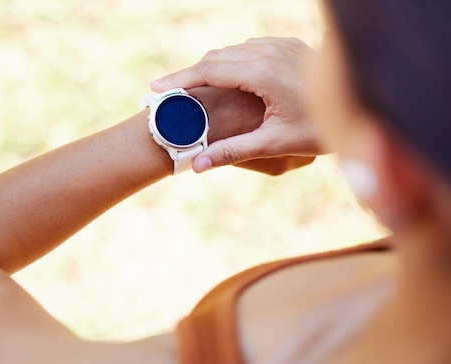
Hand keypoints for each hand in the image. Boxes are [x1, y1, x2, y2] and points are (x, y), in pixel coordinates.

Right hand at [152, 37, 319, 173]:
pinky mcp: (288, 45)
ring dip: (209, 68)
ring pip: (231, 52)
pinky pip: (249, 49)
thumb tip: (197, 165)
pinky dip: (231, 62)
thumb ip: (233, 152)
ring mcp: (280, 44)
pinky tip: (224, 78)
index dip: (179, 81)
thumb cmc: (319, 129)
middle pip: (215, 58)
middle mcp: (269, 51)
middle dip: (189, 75)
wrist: (361, 105)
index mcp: (262, 72)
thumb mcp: (275, 143)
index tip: (155, 90)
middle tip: (166, 92)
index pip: (208, 71)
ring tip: (190, 88)